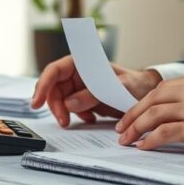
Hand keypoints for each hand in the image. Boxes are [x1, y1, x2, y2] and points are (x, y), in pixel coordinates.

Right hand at [31, 55, 161, 126]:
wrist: (146, 94)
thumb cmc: (135, 84)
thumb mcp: (117, 88)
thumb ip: (93, 94)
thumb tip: (69, 103)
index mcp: (82, 63)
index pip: (54, 71)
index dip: (43, 85)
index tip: (36, 102)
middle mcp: (77, 74)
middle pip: (53, 89)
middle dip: (55, 106)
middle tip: (64, 121)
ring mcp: (79, 87)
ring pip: (60, 101)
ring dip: (66, 113)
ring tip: (86, 118)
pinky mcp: (83, 100)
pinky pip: (70, 109)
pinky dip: (77, 116)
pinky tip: (92, 118)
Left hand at [115, 68, 183, 158]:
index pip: (164, 87)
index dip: (146, 101)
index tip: (136, 112)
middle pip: (153, 99)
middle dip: (133, 114)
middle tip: (122, 126)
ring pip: (155, 115)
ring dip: (136, 128)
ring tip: (126, 138)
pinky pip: (165, 133)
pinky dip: (150, 140)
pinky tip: (143, 146)